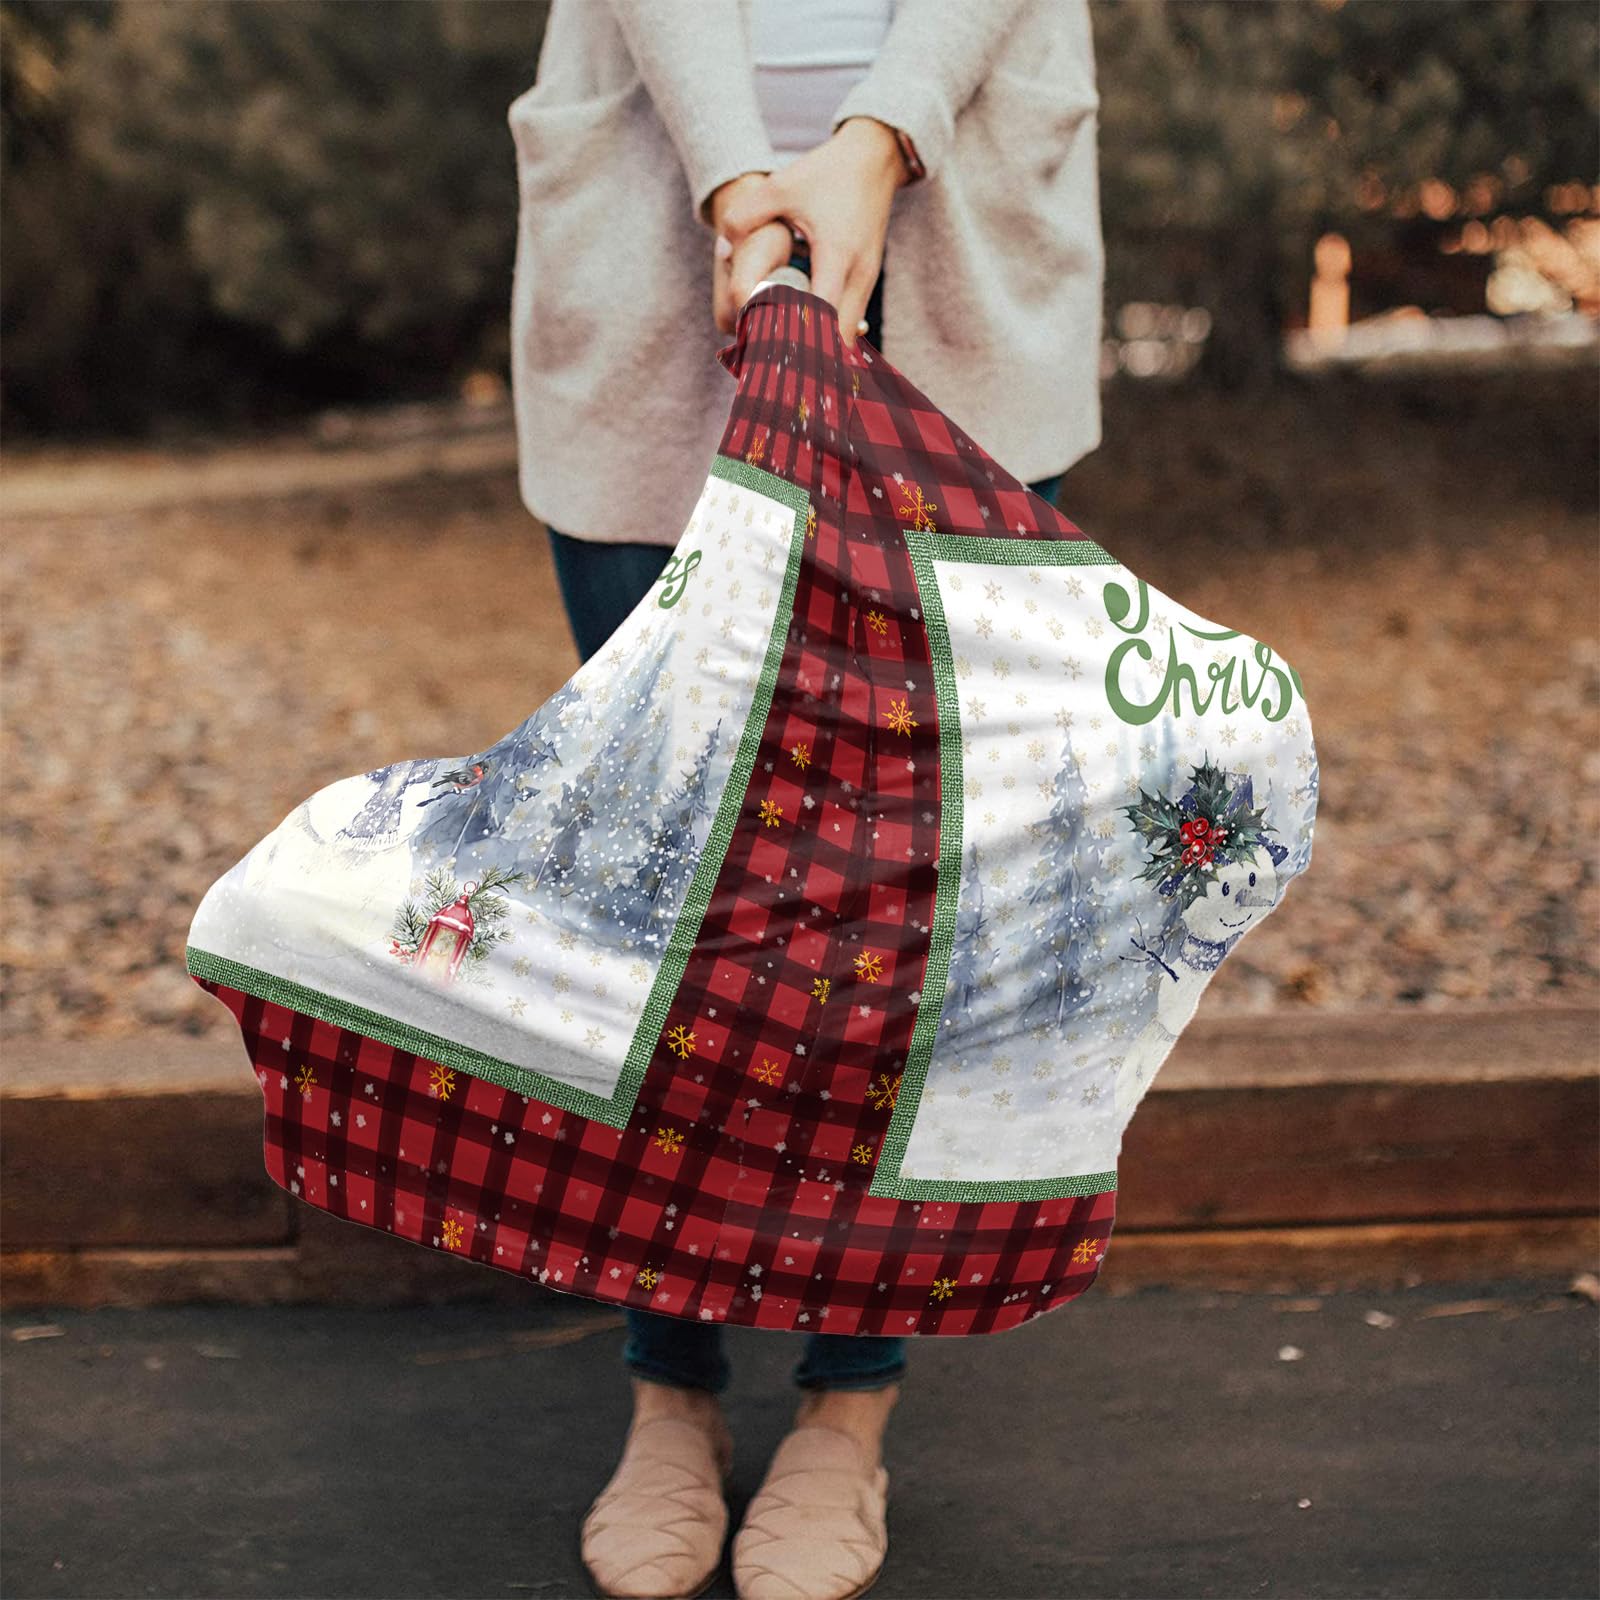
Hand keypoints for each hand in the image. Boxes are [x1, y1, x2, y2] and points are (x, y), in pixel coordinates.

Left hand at [714, 118, 906, 347]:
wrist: (874, 158)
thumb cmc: (827, 172)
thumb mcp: (782, 186)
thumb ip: (745, 215)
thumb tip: (722, 250)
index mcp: (837, 255)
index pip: (821, 316)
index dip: (798, 340)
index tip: (773, 355)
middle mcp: (858, 275)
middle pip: (839, 340)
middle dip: (810, 358)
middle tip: (777, 368)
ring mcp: (867, 280)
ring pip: (847, 335)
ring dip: (820, 348)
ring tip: (788, 359)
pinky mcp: (867, 280)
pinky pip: (848, 320)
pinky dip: (829, 334)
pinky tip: (804, 338)